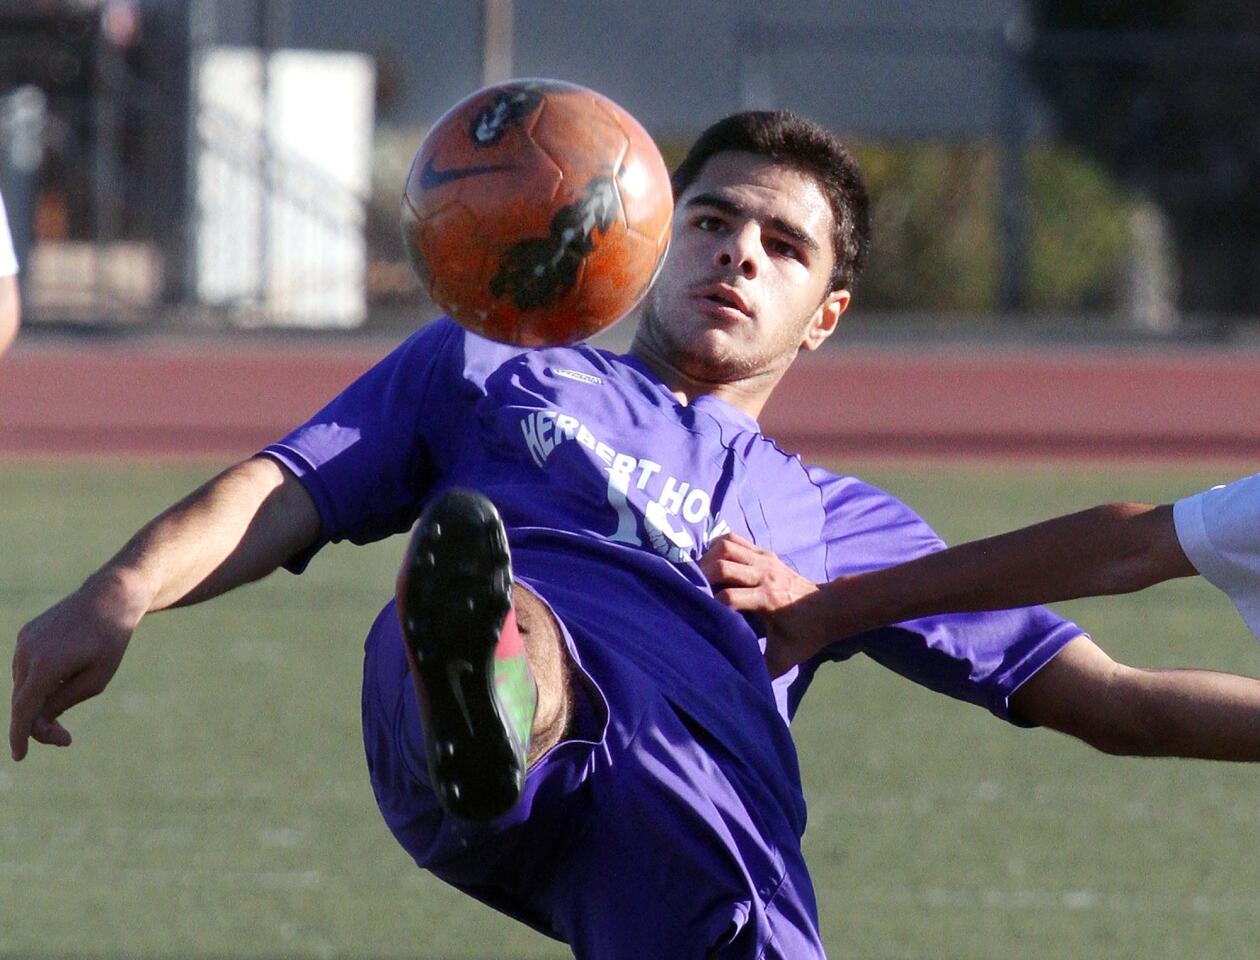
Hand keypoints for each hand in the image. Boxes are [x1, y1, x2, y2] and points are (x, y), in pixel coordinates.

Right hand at [10, 572, 142, 760]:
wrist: (110, 596)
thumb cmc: (111, 639)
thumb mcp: (96, 678)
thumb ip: (64, 701)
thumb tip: (37, 720)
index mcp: (46, 664)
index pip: (24, 709)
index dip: (20, 735)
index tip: (20, 756)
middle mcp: (28, 651)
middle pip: (23, 701)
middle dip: (40, 723)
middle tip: (66, 738)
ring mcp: (24, 641)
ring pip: (24, 685)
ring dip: (40, 700)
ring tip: (73, 695)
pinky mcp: (26, 635)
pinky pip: (27, 668)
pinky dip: (39, 680)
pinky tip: (65, 669)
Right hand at [699, 533, 824, 677]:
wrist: (829, 608)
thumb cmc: (805, 635)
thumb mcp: (784, 658)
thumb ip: (761, 670)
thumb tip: (735, 683)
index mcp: (769, 599)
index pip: (729, 597)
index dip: (712, 605)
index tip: (701, 614)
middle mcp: (765, 575)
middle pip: (724, 565)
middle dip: (703, 575)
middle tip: (692, 588)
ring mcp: (765, 560)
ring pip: (727, 546)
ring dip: (709, 557)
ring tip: (700, 573)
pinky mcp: (765, 552)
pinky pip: (734, 539)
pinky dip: (718, 546)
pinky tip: (712, 561)